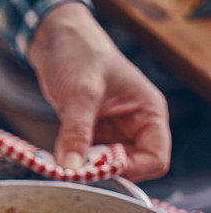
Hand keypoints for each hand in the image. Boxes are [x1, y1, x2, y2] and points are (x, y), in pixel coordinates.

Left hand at [28, 3, 170, 180]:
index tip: (101, 169)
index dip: (131, 169)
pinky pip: (89, 161)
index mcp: (149, 112)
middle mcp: (136, 126)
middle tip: (78, 167)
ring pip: (108, 168)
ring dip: (88, 169)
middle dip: (106, 171)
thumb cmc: (80, 53)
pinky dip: (75, 162)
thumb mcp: (80, 92)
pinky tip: (61, 155)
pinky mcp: (93, 136)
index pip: (155, 158)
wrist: (57, 41)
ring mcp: (114, 132)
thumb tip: (71, 166)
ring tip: (67, 158)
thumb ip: (77, 130)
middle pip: (132, 168)